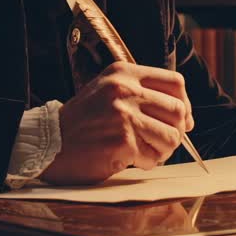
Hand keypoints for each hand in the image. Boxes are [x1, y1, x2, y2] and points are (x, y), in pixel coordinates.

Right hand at [40, 62, 194, 184]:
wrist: (50, 143)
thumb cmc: (83, 122)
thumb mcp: (108, 92)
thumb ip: (142, 94)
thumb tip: (185, 116)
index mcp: (123, 73)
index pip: (175, 82)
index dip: (184, 104)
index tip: (181, 120)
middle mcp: (124, 89)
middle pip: (178, 110)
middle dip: (174, 131)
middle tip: (157, 141)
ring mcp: (123, 114)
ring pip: (171, 136)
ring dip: (161, 150)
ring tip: (141, 151)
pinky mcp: (122, 140)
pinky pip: (154, 156)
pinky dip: (146, 163)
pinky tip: (127, 158)